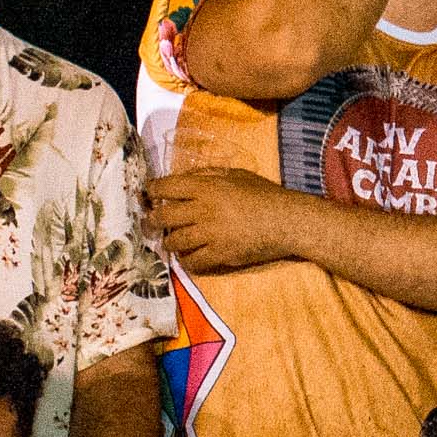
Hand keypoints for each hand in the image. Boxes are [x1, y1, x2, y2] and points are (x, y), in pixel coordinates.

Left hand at [147, 167, 302, 274]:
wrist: (287, 221)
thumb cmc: (265, 195)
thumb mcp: (237, 175)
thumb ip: (209, 174)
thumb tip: (185, 177)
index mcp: (205, 187)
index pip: (165, 187)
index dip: (152, 191)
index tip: (149, 195)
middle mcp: (202, 210)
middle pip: (163, 217)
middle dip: (152, 220)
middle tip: (150, 223)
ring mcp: (210, 234)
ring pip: (174, 242)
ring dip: (169, 242)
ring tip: (171, 242)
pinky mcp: (220, 255)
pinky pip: (192, 262)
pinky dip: (187, 261)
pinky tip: (189, 258)